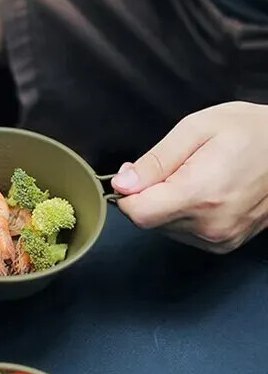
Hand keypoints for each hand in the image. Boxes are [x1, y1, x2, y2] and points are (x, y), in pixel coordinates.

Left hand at [112, 102, 267, 253]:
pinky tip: (203, 193)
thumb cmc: (251, 131)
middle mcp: (210, 225)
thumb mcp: (195, 129)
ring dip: (166, 206)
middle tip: (171, 169)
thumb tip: (122, 184)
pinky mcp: (225, 244)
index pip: (138, 214)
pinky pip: (184, 234)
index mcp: (200, 195)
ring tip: (194, 177)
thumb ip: (154, 162)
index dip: (127, 194)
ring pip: (164, 228)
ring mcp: (219, 239)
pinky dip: (182, 215)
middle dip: (148, 196)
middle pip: (149, 221)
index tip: (134, 175)